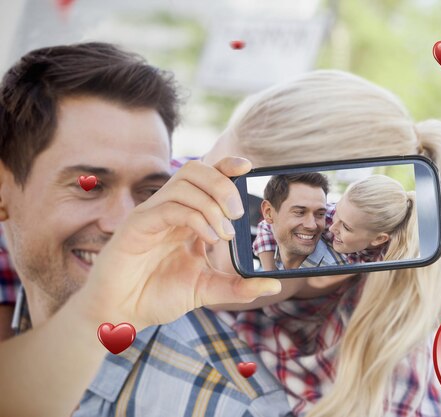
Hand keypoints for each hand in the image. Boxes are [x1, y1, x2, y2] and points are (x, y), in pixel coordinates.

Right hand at [77, 157, 281, 328]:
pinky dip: (195, 218)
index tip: (249, 167)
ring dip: (211, 203)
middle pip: (196, 170)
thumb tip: (274, 284)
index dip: (226, 166)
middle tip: (237, 214)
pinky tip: (208, 239)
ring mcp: (152, 215)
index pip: (207, 176)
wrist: (123, 313)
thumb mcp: (208, 289)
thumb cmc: (159, 295)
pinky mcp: (137, 226)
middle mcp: (170, 209)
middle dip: (223, 184)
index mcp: (187, 216)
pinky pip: (169, 207)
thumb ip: (240, 286)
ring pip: (183, 183)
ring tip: (224, 233)